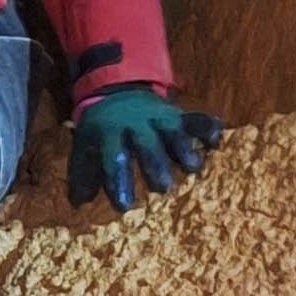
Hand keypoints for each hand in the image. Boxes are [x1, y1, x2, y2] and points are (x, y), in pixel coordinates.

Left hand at [69, 82, 222, 211]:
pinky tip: (216, 140)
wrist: (118, 90)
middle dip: (155, 163)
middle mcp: (135, 122)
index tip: (124, 205)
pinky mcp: (177, 114)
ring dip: (182, 146)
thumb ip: (83, 174)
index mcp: (109, 131)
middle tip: (163, 187)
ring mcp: (158, 116)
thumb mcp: (85, 145)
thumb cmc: (102, 129)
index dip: (118, 179)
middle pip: (146, 142)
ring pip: (171, 129)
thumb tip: (79, 203)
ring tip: (193, 167)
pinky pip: (194, 118)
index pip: (112, 156)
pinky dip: (206, 127)